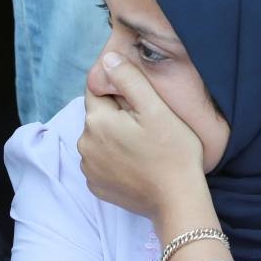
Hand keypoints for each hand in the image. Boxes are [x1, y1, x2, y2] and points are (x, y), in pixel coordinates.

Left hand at [79, 52, 205, 221]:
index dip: (118, 90)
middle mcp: (84, 144)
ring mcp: (88, 167)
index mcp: (96, 121)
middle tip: (147, 125)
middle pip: (98, 116)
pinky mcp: (95, 185)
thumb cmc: (172, 152)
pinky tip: (136, 163)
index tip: (138, 100)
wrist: (176, 200)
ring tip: (143, 145)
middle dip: (117, 115)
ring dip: (114, 137)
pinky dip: (114, 159)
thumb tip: (108, 60)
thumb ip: (129, 80)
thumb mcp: (155, 108)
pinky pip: (101, 162)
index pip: (97, 91)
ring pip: (98, 139)